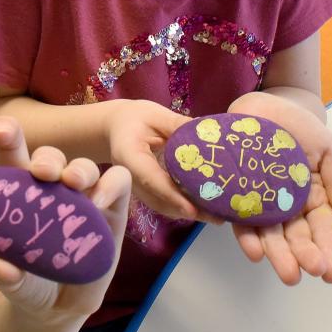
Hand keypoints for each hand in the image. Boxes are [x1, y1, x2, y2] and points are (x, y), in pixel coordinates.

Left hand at [0, 116, 131, 322]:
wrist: (61, 305)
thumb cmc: (28, 281)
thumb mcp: (15, 284)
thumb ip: (8, 277)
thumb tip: (4, 268)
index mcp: (18, 194)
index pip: (10, 160)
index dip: (7, 140)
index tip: (0, 130)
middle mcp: (50, 188)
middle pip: (48, 158)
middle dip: (47, 159)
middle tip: (41, 172)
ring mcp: (82, 195)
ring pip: (83, 166)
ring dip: (79, 170)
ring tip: (73, 184)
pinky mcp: (112, 206)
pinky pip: (118, 180)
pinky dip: (111, 184)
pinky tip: (100, 202)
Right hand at [103, 99, 221, 223]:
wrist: (115, 128)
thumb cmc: (133, 118)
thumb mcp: (154, 115)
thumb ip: (177, 124)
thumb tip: (207, 135)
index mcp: (128, 156)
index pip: (150, 179)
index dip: (171, 195)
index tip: (192, 209)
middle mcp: (129, 178)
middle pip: (158, 200)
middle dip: (187, 210)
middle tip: (217, 216)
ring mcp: (136, 188)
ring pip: (162, 206)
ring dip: (188, 212)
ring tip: (216, 215)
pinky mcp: (145, 191)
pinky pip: (163, 203)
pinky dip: (183, 206)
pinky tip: (204, 206)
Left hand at [227, 92, 331, 284]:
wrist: (265, 103)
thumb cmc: (300, 126)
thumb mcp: (327, 149)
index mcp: (312, 197)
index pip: (321, 229)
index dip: (327, 250)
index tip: (330, 273)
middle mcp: (285, 204)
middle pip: (293, 235)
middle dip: (298, 257)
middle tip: (299, 276)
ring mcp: (259, 198)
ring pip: (268, 231)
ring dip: (275, 253)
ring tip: (282, 272)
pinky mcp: (234, 189)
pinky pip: (239, 213)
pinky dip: (245, 233)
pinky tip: (252, 250)